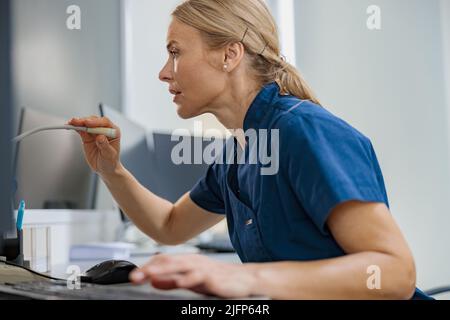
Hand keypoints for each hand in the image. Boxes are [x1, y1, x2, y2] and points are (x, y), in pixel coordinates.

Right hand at [67, 116, 121, 175]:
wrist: (105, 168)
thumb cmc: (110, 161)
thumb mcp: (109, 155)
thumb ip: (105, 145)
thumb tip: (100, 137)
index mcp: (113, 132)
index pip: (105, 123)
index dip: (96, 122)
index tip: (87, 123)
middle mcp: (105, 129)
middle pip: (94, 121)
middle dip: (84, 120)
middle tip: (76, 122)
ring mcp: (95, 132)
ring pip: (86, 124)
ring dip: (78, 122)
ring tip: (70, 123)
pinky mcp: (87, 136)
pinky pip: (81, 130)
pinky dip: (75, 127)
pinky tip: (69, 126)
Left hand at [129, 254, 256, 297]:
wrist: (246, 279)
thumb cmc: (219, 279)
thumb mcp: (192, 280)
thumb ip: (172, 280)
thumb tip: (152, 280)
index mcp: (187, 261)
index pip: (163, 260)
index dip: (147, 266)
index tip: (132, 275)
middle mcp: (194, 262)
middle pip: (168, 262)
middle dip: (150, 268)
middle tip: (134, 276)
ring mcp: (204, 269)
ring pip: (181, 267)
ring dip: (164, 271)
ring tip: (149, 276)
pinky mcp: (214, 278)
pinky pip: (200, 277)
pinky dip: (188, 279)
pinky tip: (179, 282)